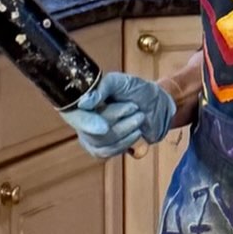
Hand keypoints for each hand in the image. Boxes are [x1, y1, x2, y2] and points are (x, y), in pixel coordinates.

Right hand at [60, 72, 175, 158]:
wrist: (158, 106)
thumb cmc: (137, 90)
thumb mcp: (120, 82)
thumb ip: (102, 88)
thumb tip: (83, 103)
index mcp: (82, 100)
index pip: (74, 115)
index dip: (87, 123)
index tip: (104, 128)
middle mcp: (82, 119)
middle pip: (92, 130)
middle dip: (117, 119)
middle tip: (134, 107)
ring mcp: (90, 136)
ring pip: (102, 143)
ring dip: (126, 129)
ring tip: (139, 117)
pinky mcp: (102, 149)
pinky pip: (107, 152)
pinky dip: (126, 142)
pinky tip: (136, 132)